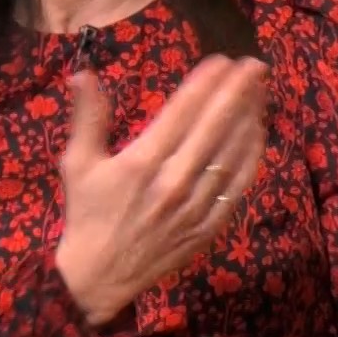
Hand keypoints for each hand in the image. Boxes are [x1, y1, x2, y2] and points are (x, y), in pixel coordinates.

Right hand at [53, 55, 268, 324]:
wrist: (99, 276)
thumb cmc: (87, 213)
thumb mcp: (76, 163)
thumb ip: (87, 118)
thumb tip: (85, 73)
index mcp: (141, 163)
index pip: (182, 113)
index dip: (204, 84)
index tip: (222, 60)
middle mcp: (174, 181)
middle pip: (214, 129)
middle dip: (237, 93)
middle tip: (255, 65)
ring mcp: (196, 206)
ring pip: (231, 155)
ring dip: (249, 119)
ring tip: (261, 90)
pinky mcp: (209, 226)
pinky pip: (237, 187)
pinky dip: (251, 157)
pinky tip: (258, 134)